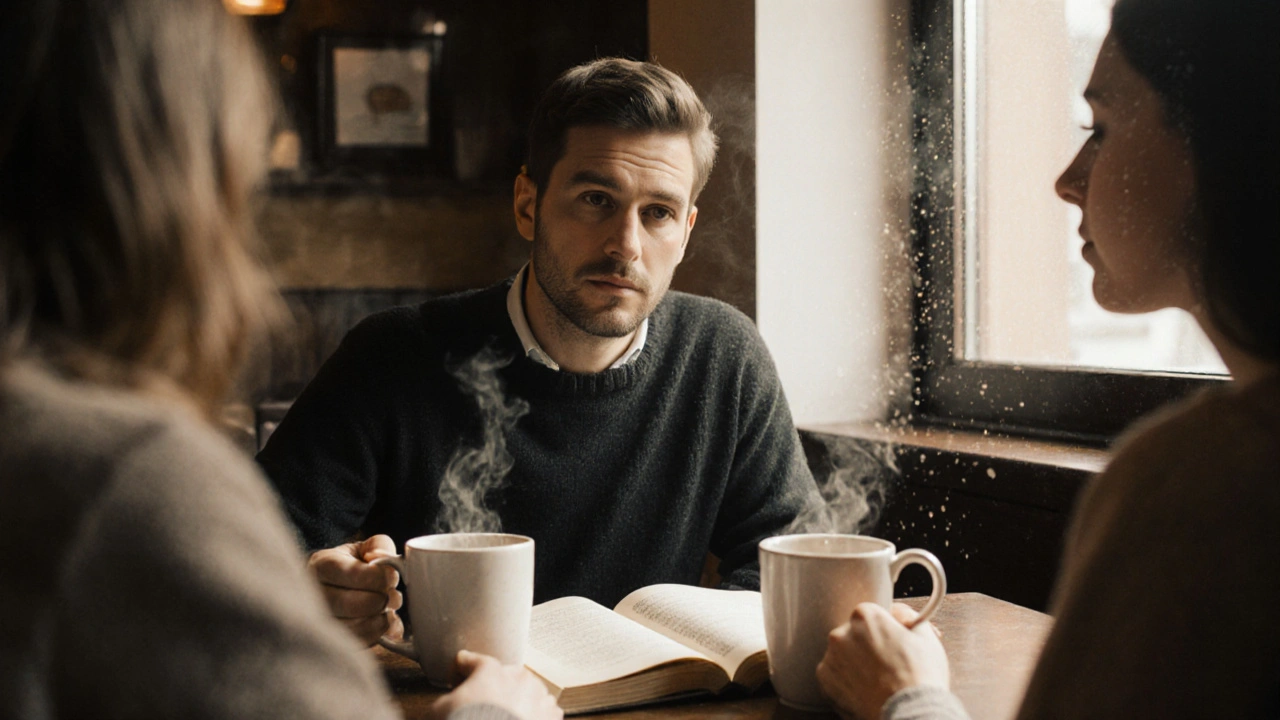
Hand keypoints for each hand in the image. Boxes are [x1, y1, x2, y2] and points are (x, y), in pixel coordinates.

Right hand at [306, 535, 402, 646]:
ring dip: (380, 619)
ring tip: (385, 609)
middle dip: (381, 601)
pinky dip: (376, 634)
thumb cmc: (352, 567)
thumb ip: (380, 546)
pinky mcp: (327, 642)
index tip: (391, 578)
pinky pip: (357, 643)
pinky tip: (379, 622)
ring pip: (354, 628)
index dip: (380, 578)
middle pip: (352, 604)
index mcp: (321, 565)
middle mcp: (313, 594)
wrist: (333, 588)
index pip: (353, 573)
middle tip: (391, 597)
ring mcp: (316, 621)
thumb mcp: (364, 549)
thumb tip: (381, 558)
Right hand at [430, 650, 562, 719]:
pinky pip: (543, 711)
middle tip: (483, 707)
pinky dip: (534, 717)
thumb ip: (446, 699)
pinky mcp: (551, 713)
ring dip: (517, 702)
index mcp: (489, 670)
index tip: (459, 678)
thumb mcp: (441, 709)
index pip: (471, 661)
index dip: (460, 670)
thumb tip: (445, 704)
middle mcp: (517, 676)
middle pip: (503, 677)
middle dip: (493, 689)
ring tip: (505, 718)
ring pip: (526, 692)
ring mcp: (537, 694)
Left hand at [816, 602, 949, 719]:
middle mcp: (842, 632)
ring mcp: (831, 656)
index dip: (885, 632)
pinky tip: (865, 688)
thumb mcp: (924, 635)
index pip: (871, 617)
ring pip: (843, 654)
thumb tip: (896, 612)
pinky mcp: (825, 679)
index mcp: (865, 615)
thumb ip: (906, 614)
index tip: (893, 645)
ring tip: (877, 680)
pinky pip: (834, 674)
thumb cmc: (921, 675)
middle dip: (868, 646)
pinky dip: (846, 681)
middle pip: (855, 635)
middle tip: (887, 665)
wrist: (910, 712)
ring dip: (856, 663)